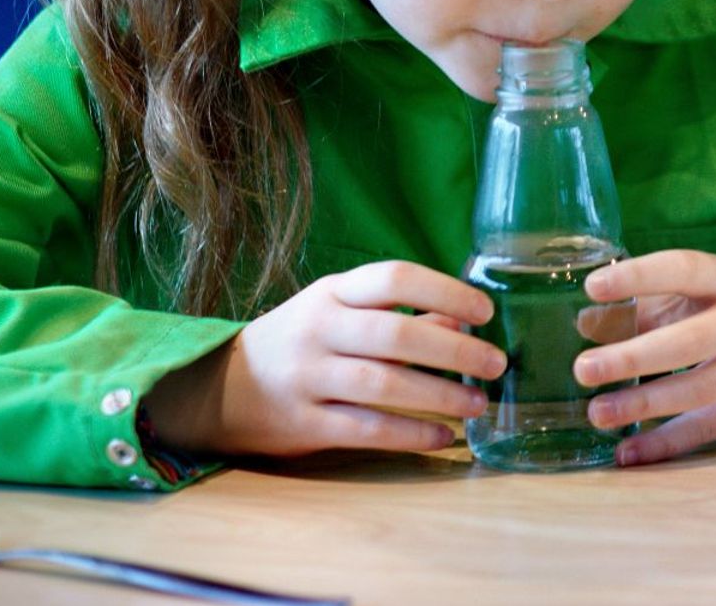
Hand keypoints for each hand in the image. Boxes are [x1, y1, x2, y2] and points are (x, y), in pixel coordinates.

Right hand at [145, 261, 506, 456]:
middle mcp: (317, 329)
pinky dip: (409, 434)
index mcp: (332, 293)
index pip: (394, 278)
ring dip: (438, 395)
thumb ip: (401, 316)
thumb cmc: (302, 342)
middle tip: (496, 364)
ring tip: (478, 405)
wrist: (219, 388)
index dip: (445, 290)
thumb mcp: (342, 313)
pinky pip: (364, 429)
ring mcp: (306, 377)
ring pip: (382, 385)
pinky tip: (443, 437)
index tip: (486, 312)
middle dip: (454, 351)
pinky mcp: (302, 423)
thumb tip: (464, 320)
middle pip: (394, 335)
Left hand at [571, 250, 715, 466]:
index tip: (592, 287)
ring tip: (597, 413)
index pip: (685, 270)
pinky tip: (627, 451)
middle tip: (583, 369)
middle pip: (691, 341)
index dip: (640, 277)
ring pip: (699, 390)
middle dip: (634, 357)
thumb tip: (585, 325)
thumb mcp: (697, 293)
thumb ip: (642, 306)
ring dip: (643, 404)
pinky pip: (708, 428)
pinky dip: (665, 443)